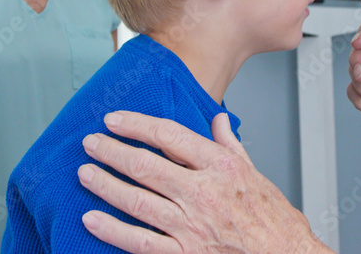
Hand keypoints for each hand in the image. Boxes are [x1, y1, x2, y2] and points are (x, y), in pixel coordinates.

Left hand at [78, 111, 331, 253]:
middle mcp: (204, 193)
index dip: (136, 125)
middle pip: (146, 165)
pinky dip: (112, 229)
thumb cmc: (274, 222)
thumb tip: (218, 121)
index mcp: (222, 167)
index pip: (169, 135)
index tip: (115, 120)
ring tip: (85, 173)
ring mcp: (192, 226)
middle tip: (91, 143)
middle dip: (112, 151)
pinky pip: (140, 241)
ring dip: (106, 184)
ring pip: (137, 200)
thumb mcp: (256, 174)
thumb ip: (230, 146)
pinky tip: (92, 219)